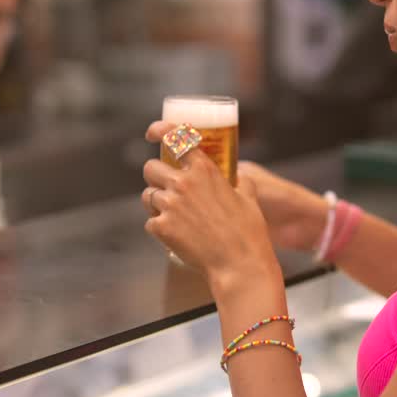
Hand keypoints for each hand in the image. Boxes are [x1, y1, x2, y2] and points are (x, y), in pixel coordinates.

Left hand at [143, 124, 328, 253]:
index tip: (153, 133)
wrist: (239, 265)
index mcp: (204, 169)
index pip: (175, 137)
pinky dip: (160, 228)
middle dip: (156, 177)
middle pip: (150, 168)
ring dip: (157, 203)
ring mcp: (169, 204)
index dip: (160, 130)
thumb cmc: (248, 232)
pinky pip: (151, 222)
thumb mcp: (249, 197)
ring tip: (175, 216)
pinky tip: (177, 236)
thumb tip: (236, 176)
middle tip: (167, 188)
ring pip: (148, 195)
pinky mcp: (161, 227)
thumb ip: (239, 181)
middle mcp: (183, 182)